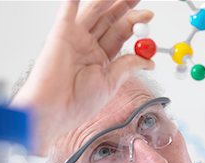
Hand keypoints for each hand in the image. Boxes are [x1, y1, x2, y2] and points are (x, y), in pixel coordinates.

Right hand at [12, 0, 153, 155]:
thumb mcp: (111, 83)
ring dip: (107, 0)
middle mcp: (88, 46)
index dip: (134, 22)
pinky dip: (73, 0)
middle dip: (124, 6)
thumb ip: (128, 67)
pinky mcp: (61, 34)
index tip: (149, 16)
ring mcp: (75, 38)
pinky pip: (68, 11)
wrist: (56, 109)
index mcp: (100, 58)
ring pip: (94, 12)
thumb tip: (149, 62)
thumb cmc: (78, 102)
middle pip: (109, 19)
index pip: (120, 34)